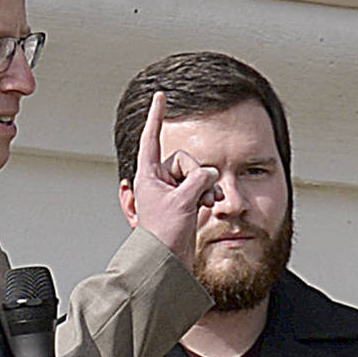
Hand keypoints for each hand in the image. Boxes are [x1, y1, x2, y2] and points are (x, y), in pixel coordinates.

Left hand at [132, 92, 220, 266]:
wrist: (167, 260)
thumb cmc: (164, 234)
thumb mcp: (182, 201)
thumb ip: (198, 180)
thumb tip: (209, 173)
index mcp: (148, 175)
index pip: (151, 138)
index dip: (157, 116)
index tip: (160, 96)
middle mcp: (158, 180)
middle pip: (185, 160)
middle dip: (197, 176)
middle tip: (198, 197)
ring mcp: (172, 190)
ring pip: (197, 173)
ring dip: (206, 186)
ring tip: (206, 204)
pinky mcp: (184, 200)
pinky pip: (201, 185)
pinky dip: (208, 193)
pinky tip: (209, 204)